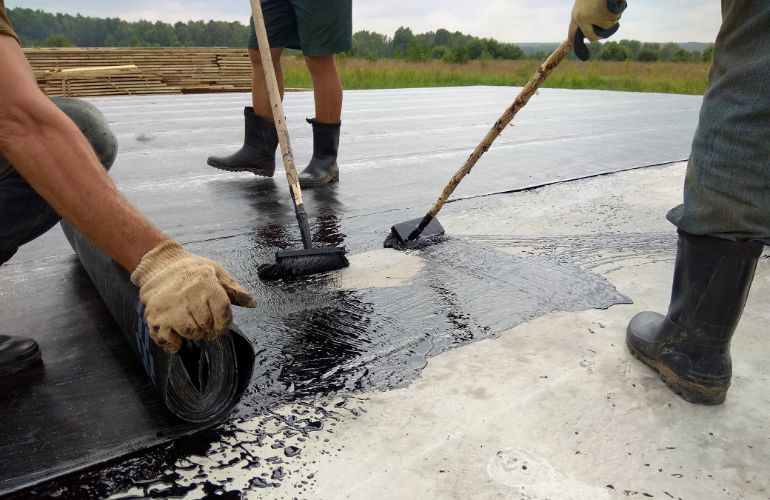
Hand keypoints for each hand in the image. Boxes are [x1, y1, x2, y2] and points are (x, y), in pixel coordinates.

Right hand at [130, 240, 256, 352]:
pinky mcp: (155, 316)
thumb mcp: (216, 272)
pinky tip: (177, 336)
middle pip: (207, 325)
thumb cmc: (193, 270)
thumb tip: (253, 304)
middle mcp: (188, 295)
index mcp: (206, 284)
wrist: (160, 264)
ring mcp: (170, 307)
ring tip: (193, 325)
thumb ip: (235, 289)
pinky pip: (168, 339)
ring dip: (194, 334)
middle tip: (206, 324)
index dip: (225, 323)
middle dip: (210, 329)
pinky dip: (174, 343)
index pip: (222, 313)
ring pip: (191, 333)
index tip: (221, 325)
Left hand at [569, 0, 627, 60]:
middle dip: (602, 34)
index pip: (573, 34)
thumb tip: (591, 33)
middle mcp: (580, 18)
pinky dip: (617, 13)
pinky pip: (613, 20)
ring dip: (612, 19)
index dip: (576, 44)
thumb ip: (588, 16)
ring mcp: (591, 17)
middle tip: (607, 25)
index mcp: (576, 15)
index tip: (580, 53)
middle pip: (593, 37)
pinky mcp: (601, 14)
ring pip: (606, 28)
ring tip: (610, 6)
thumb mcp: (587, 4)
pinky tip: (613, 3)